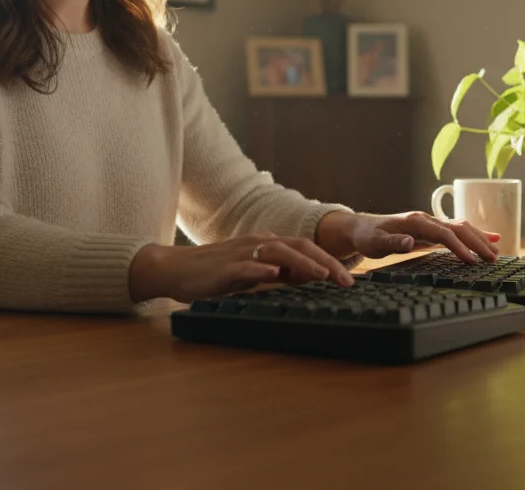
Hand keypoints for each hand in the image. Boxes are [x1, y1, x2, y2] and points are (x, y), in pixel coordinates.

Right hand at [128, 233, 354, 302]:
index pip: (305, 248)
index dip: (329, 260)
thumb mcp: (253, 271)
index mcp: (266, 244)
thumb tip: (306, 277)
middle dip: (326, 262)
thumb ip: (278, 272)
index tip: (349, 278)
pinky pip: (246, 266)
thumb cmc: (214, 272)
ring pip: (278, 252)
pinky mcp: (224, 268)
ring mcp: (241, 253)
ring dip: (303, 263)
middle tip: (347, 281)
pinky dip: (261, 269)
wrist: (175, 269)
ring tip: (322, 275)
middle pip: (299, 246)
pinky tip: (274, 275)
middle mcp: (258, 243)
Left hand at [315, 211, 499, 262]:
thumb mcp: (374, 243)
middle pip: (458, 227)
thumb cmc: (368, 236)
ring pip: (461, 227)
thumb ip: (392, 243)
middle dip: (476, 242)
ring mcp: (430, 223)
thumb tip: (410, 242)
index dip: (458, 246)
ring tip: (495, 253)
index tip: (471, 261)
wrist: (362, 227)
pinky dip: (475, 235)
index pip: (443, 233)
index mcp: (415, 221)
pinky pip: (458, 230)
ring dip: (479, 239)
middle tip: (492, 258)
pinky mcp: (432, 229)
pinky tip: (490, 239)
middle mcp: (426, 219)